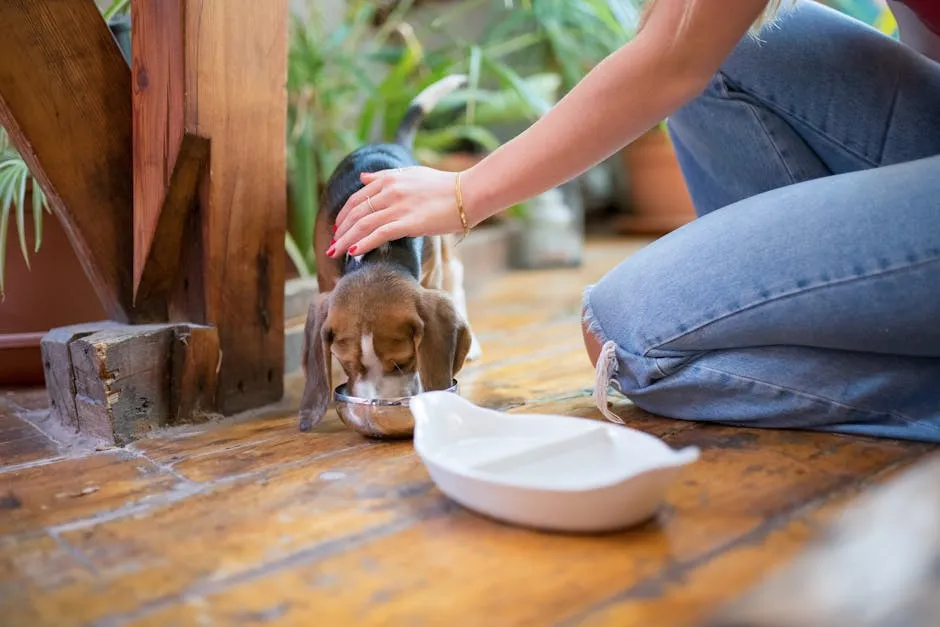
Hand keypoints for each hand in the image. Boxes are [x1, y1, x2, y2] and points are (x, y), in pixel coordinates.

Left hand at [328, 166, 465, 257]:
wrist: (468, 193)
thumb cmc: (443, 186)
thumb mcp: (411, 173)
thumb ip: (385, 176)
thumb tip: (363, 178)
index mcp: (388, 178)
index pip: (357, 198)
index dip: (344, 215)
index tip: (338, 229)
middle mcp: (389, 191)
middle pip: (356, 212)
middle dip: (340, 231)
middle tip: (331, 245)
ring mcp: (398, 206)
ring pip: (363, 225)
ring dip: (346, 240)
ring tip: (335, 253)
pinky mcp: (408, 222)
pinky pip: (379, 234)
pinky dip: (363, 243)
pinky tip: (354, 253)